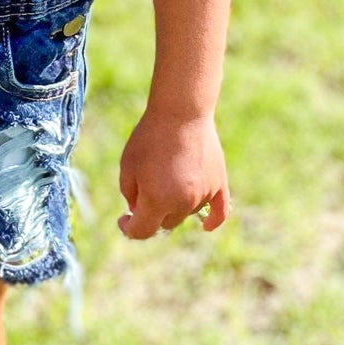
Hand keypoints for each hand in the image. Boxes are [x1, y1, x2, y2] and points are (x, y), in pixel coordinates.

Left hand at [117, 110, 230, 239]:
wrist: (180, 113)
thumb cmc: (149, 138)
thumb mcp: (128, 166)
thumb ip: (130, 194)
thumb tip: (140, 210)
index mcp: (156, 201)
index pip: (143, 231)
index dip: (129, 228)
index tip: (123, 220)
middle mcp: (182, 203)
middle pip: (165, 224)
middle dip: (152, 214)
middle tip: (144, 193)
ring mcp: (203, 194)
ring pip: (186, 214)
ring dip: (174, 206)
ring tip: (166, 176)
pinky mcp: (219, 184)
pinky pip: (220, 212)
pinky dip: (213, 221)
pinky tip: (206, 227)